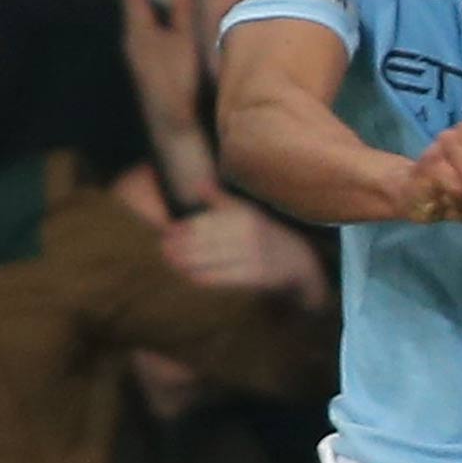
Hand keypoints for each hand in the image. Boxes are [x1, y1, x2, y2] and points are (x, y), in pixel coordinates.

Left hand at [122, 0, 204, 138]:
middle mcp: (132, 42)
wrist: (170, 121)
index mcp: (139, 30)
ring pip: (136, 26)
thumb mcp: (184, 40)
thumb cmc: (177, 78)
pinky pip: (142, 38)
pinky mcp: (143, 70)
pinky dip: (147, 25)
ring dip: (141, 10)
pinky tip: (156, 30)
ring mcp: (136, 58)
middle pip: (132, 11)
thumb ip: (182, 9)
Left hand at [163, 197, 331, 308]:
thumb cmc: (266, 234)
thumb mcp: (249, 211)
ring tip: (170, 260)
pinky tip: (188, 273)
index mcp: (246, 216)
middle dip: (180, 246)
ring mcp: (252, 258)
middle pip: (205, 241)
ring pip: (210, 260)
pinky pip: (220, 278)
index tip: (167, 232)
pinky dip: (201, 276)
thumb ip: (223, 201)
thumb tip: (198, 184)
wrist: (298, 261)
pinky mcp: (254, 278)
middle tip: (163, 248)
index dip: (184, 228)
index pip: (207, 222)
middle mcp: (249, 235)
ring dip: (186, 262)